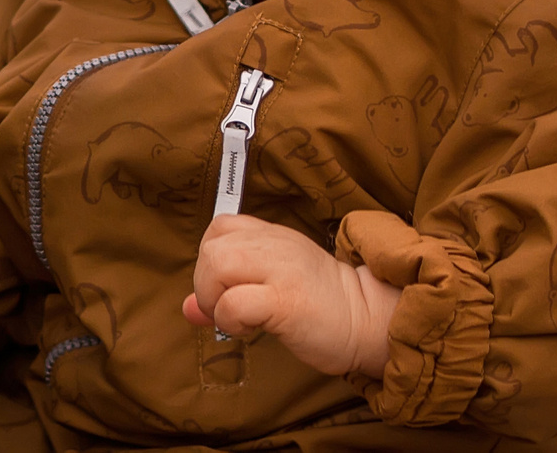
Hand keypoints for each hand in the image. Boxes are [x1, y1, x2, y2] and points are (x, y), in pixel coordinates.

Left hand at [180, 214, 399, 379]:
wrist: (368, 320)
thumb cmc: (320, 306)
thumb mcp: (272, 285)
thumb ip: (230, 289)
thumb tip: (188, 308)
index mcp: (272, 236)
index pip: (219, 226)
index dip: (210, 258)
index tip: (225, 288)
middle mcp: (275, 245)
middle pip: (211, 247)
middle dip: (205, 284)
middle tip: (226, 309)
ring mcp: (282, 270)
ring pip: (218, 264)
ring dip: (214, 298)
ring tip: (236, 318)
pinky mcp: (287, 301)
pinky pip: (236, 302)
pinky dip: (231, 319)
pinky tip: (250, 329)